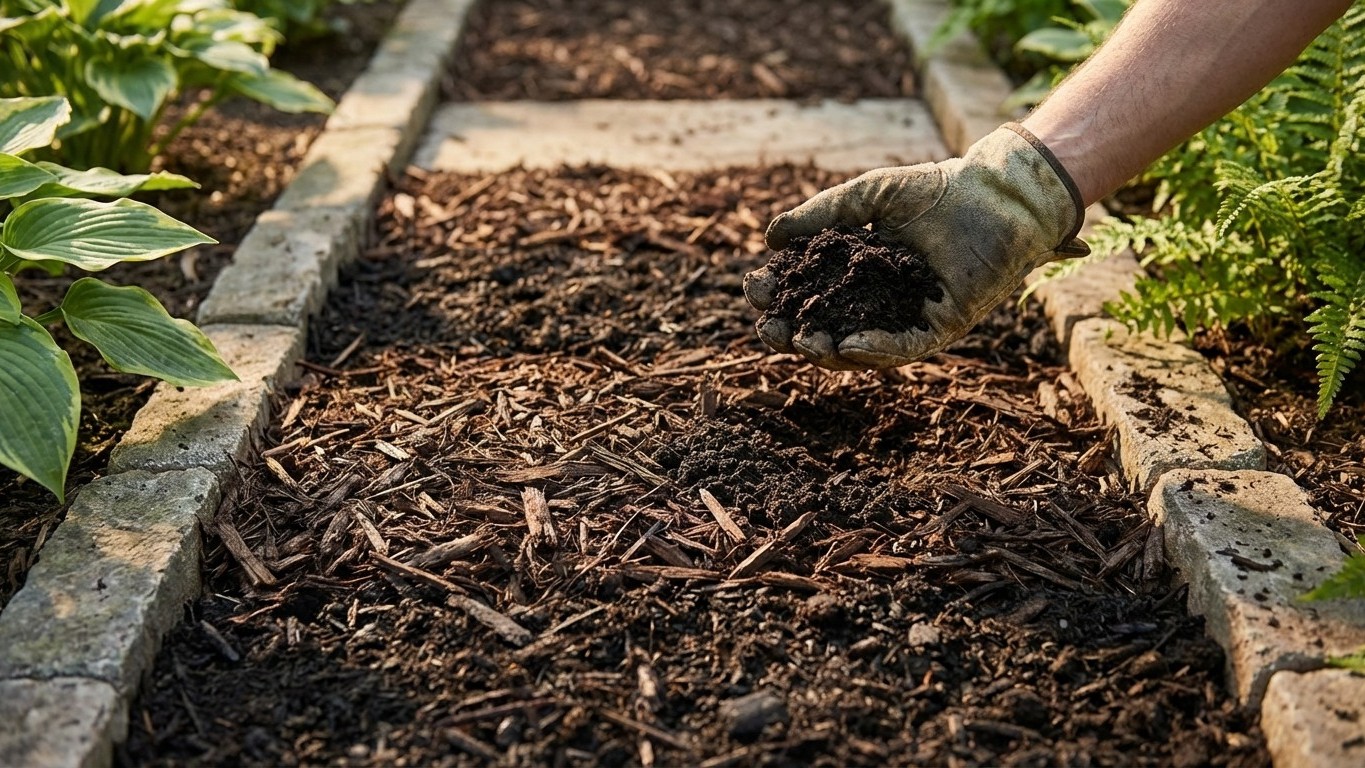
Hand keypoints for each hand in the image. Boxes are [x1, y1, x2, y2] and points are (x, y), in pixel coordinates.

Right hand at [744, 123, 1088, 369]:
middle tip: (769, 330)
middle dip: (793, 333)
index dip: (780, 294)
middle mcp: (880, 299)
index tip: (756, 289)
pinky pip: (904, 346)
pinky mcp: (942, 326)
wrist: (997, 193)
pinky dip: (875, 349)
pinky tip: (848, 345)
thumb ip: (822, 215)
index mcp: (859, 269)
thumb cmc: (938, 188)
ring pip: (860, 346)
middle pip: (827, 326)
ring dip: (827, 349)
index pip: (810, 290)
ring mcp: (909, 315)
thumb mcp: (868, 196)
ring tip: (803, 342)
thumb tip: (770, 238)